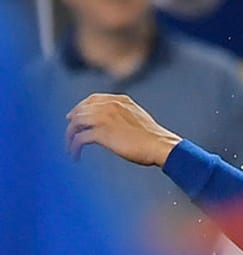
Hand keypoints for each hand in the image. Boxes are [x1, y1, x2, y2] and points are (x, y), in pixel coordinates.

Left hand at [65, 94, 182, 164]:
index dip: (80, 107)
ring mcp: (104, 118)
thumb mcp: (139, 117)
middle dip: (72, 122)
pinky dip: (74, 146)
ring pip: (76, 123)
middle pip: (80, 111)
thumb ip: (124, 114)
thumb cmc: (154, 138)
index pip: (92, 99)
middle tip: (69, 133)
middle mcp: (109, 106)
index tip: (74, 115)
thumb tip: (114, 124)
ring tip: (70, 146)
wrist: (160, 145)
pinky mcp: (101, 133)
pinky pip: (79, 138)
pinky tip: (75, 154)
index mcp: (119, 100)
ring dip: (70, 136)